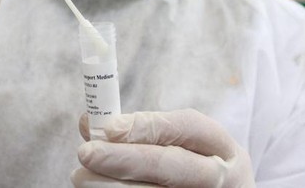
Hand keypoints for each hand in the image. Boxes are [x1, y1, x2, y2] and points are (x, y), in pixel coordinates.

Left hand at [71, 109, 254, 187]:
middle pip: (169, 166)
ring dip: (110, 186)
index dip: (146, 126)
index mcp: (223, 148)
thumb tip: (90, 123)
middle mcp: (219, 179)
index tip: (109, 127)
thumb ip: (148, 132)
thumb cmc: (197, 168)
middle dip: (123, 159)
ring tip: (81, 176)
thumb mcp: (189, 144)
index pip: (187, 128)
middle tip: (86, 152)